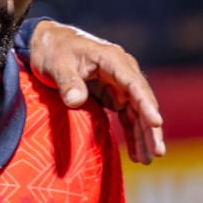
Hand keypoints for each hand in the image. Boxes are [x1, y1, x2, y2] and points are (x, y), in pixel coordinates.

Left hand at [27, 21, 165, 163]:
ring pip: (137, 111)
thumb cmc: (52, 50)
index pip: (134, 83)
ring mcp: (118, 83)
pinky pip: (126, 115)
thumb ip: (68, 82)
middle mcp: (122, 70)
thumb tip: (76, 101)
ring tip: (148, 160)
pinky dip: (132, 133)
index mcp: (112, 59)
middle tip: (157, 152)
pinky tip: (137, 153)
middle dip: (150, 127)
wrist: (46, 42)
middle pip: (141, 101)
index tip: (156, 123)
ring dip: (143, 135)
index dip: (146, 104)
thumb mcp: (56, 65)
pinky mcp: (112, 94)